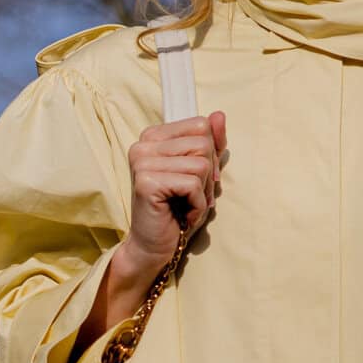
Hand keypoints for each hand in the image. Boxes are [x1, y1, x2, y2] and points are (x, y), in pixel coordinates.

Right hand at [114, 111, 226, 301]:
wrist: (154, 247)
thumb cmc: (178, 210)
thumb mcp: (201, 173)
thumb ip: (210, 143)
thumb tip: (220, 115)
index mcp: (153, 136)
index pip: (201, 125)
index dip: (210, 156)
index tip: (197, 180)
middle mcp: (143, 144)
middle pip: (203, 143)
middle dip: (208, 175)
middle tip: (192, 197)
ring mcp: (142, 161)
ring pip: (200, 164)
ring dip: (203, 192)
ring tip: (186, 206)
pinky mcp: (146, 181)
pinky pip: (193, 184)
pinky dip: (197, 205)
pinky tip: (182, 215)